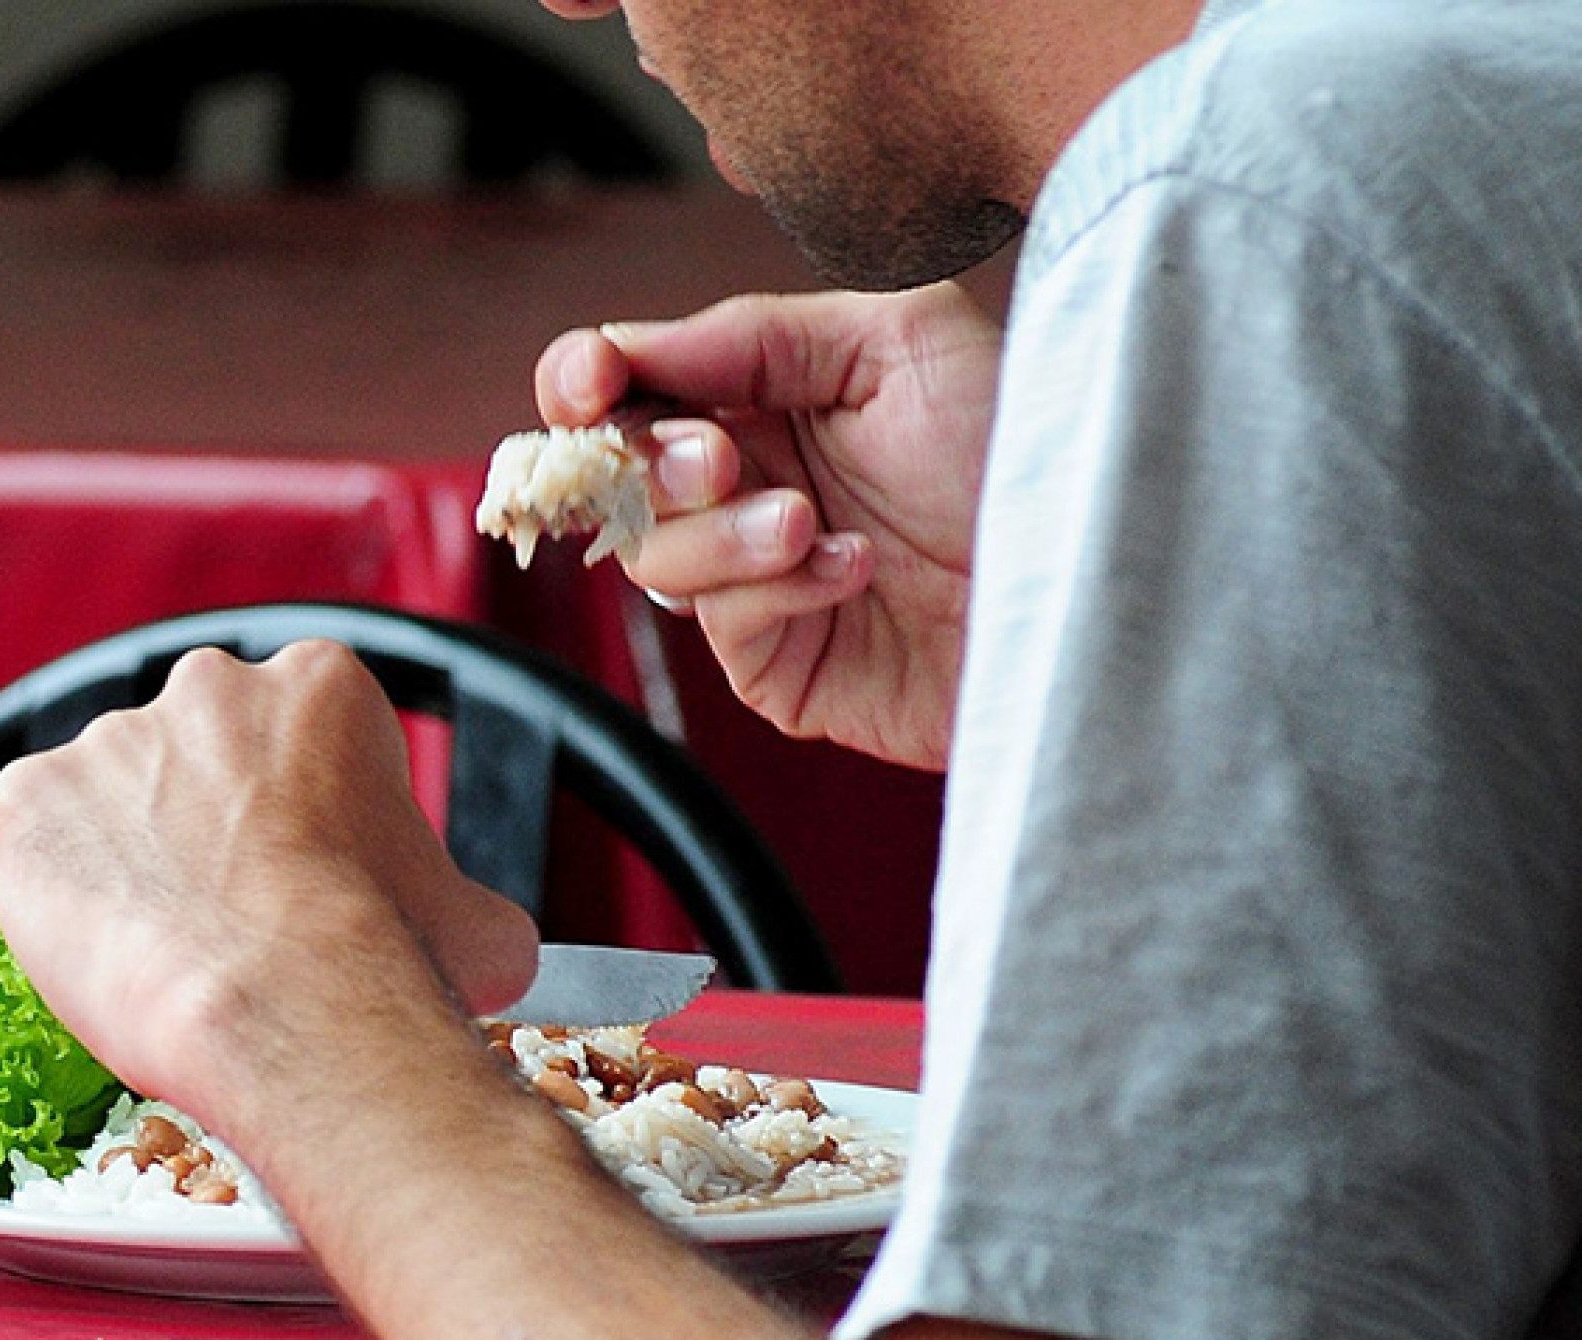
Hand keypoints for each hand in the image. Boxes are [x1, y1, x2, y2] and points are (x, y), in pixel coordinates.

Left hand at [0, 641, 538, 1114]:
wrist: (286, 1008)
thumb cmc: (384, 963)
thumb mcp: (476, 928)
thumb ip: (464, 907)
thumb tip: (487, 944)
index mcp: (318, 685)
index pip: (294, 736)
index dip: (296, 814)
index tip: (295, 875)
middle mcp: (204, 689)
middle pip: (192, 753)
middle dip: (200, 825)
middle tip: (222, 915)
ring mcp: (103, 740)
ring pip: (105, 799)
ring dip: (125, 859)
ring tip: (160, 948)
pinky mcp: (26, 803)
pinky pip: (31, 842)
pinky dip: (53, 892)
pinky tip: (100, 948)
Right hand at [538, 284, 1001, 770]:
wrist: (1095, 574)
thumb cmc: (1019, 447)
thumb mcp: (899, 339)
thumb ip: (753, 332)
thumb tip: (634, 353)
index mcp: (759, 397)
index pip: (627, 385)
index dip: (584, 380)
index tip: (588, 385)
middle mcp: (744, 487)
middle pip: (613, 475)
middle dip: (652, 462)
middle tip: (721, 461)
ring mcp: (752, 582)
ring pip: (652, 557)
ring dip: (723, 534)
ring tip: (811, 525)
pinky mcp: (777, 665)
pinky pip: (724, 625)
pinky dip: (779, 589)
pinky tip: (854, 569)